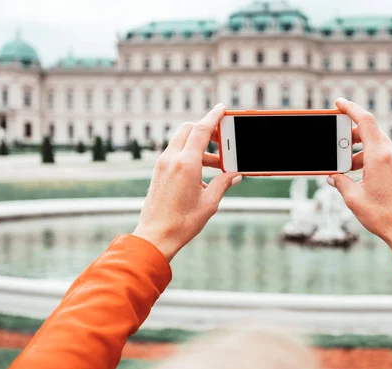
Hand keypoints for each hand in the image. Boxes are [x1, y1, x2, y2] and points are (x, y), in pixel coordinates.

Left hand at [133, 104, 241, 260]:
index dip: (213, 117)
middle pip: (189, 129)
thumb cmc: (182, 222)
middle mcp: (171, 159)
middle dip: (206, 129)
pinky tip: (202, 173)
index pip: (201, 130)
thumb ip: (224, 183)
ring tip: (218, 165)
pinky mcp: (159, 172)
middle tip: (222, 139)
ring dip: (200, 146)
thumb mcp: (210, 202)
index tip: (222, 108)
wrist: (155, 236)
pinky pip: (176, 153)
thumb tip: (235, 174)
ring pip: (182, 141)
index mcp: (186, 164)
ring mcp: (162, 164)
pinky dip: (190, 155)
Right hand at [328, 98, 391, 257]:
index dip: (350, 108)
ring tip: (343, 165)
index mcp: (379, 156)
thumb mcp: (353, 198)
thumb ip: (340, 182)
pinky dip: (367, 157)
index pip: (365, 120)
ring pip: (375, 143)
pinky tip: (357, 173)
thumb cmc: (382, 215)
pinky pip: (381, 154)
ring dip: (357, 149)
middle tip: (334, 143)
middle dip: (349, 134)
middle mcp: (391, 154)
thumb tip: (333, 176)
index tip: (338, 103)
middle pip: (369, 131)